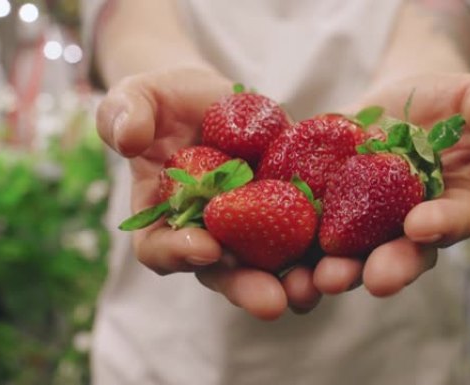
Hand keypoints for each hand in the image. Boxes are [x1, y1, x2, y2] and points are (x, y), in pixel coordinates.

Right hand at [96, 68, 321, 319]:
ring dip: (293, 280)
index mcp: (162, 219)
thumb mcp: (135, 98)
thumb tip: (127, 139)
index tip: (204, 247)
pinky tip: (346, 251)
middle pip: (223, 271)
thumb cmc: (160, 102)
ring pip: (269, 263)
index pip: (160, 249)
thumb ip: (123, 115)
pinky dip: (324, 244)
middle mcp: (207, 233)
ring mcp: (250, 225)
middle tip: (272, 302)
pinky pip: (305, 230)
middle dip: (247, 287)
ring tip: (316, 288)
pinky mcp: (287, 207)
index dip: (178, 253)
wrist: (205, 97)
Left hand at [309, 73, 469, 296]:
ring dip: (334, 275)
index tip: (420, 225)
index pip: (455, 220)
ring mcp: (365, 227)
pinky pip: (310, 238)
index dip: (440, 226)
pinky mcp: (325, 216)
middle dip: (385, 268)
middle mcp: (409, 228)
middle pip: (401, 255)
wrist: (395, 105)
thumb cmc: (442, 101)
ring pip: (352, 259)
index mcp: (454, 204)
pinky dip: (292, 254)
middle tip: (370, 278)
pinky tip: (274, 265)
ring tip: (314, 283)